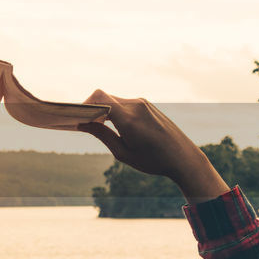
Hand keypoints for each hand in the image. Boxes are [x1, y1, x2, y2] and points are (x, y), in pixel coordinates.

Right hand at [77, 90, 230, 203]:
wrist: (183, 158)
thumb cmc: (153, 160)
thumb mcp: (123, 153)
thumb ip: (102, 135)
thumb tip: (83, 123)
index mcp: (129, 118)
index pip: (99, 98)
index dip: (83, 105)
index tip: (75, 118)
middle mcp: (136, 105)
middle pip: (104, 98)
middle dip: (91, 109)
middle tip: (81, 124)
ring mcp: (143, 103)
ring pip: (114, 101)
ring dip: (103, 111)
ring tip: (97, 128)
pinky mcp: (147, 105)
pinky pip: (124, 104)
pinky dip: (114, 112)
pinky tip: (113, 126)